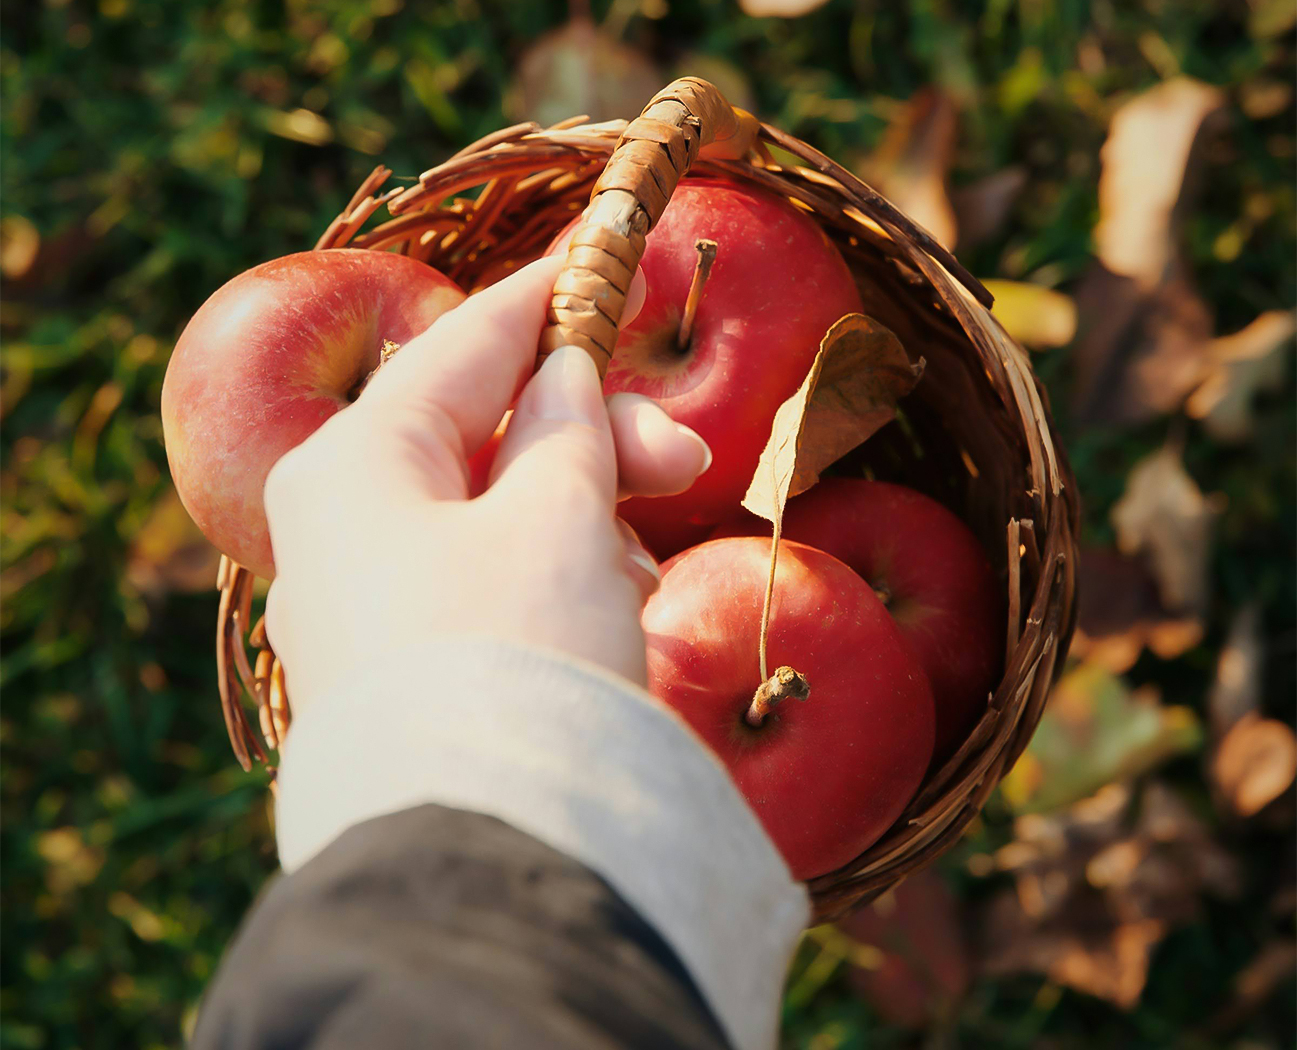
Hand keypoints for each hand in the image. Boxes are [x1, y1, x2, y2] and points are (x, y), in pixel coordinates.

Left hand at [262, 255, 709, 708]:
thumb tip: (565, 377)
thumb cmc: (514, 654)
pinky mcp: (413, 672)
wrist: (478, 857)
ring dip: (585, 526)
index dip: (543, 301)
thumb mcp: (555, 520)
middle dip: (593, 441)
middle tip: (690, 457)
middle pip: (487, 441)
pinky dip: (560, 586)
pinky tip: (612, 623)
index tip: (601, 258)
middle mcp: (345, 528)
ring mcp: (373, 607)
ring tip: (639, 582)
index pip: (463, 349)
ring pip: (502, 519)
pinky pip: (498, 590)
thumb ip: (566, 432)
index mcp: (356, 465)